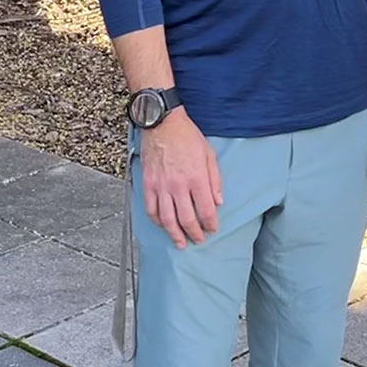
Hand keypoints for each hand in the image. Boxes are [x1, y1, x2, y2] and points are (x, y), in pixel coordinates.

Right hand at [139, 110, 221, 248]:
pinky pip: (151, 209)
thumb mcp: (209, 154)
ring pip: (167, 219)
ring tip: (180, 243)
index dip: (210, 224)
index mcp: (196, 178)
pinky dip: (157, 221)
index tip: (212, 229)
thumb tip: (218, 202)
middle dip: (194, 234)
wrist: (162, 123)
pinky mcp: (148, 184)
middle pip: (187, 219)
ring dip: (175, 234)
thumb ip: (215, 180)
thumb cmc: (187, 136)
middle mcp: (178, 185)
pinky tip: (163, 226)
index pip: (206, 210)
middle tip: (198, 240)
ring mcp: (161, 186)